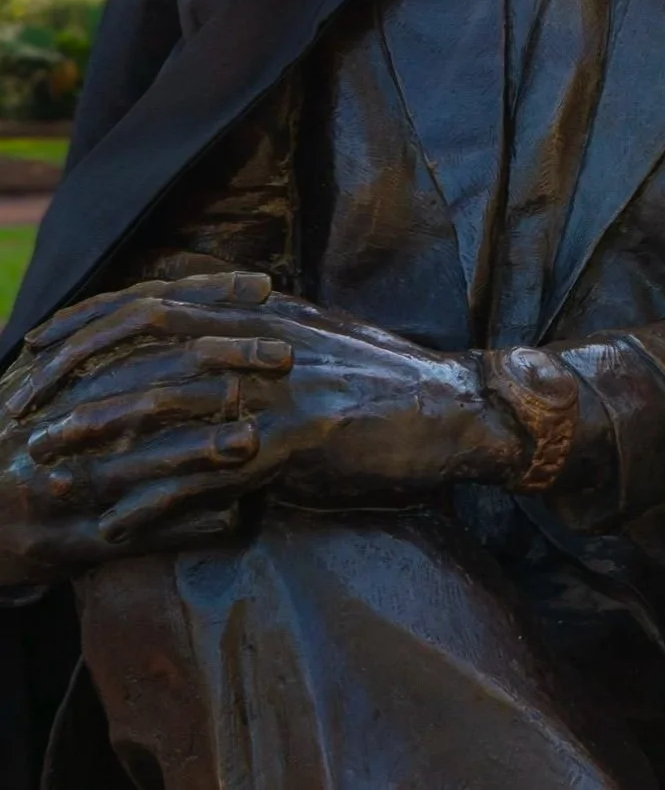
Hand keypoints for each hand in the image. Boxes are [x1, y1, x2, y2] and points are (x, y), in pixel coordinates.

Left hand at [13, 274, 531, 536]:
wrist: (458, 408)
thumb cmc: (388, 380)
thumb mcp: (320, 337)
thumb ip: (264, 327)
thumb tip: (212, 321)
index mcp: (268, 315)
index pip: (162, 301)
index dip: (95, 320)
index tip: (43, 344)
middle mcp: (267, 342)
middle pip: (151, 343)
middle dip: (79, 372)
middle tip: (24, 407)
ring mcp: (283, 389)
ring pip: (172, 401)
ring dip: (102, 433)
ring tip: (48, 462)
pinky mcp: (303, 440)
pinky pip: (214, 470)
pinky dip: (161, 499)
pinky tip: (120, 525)